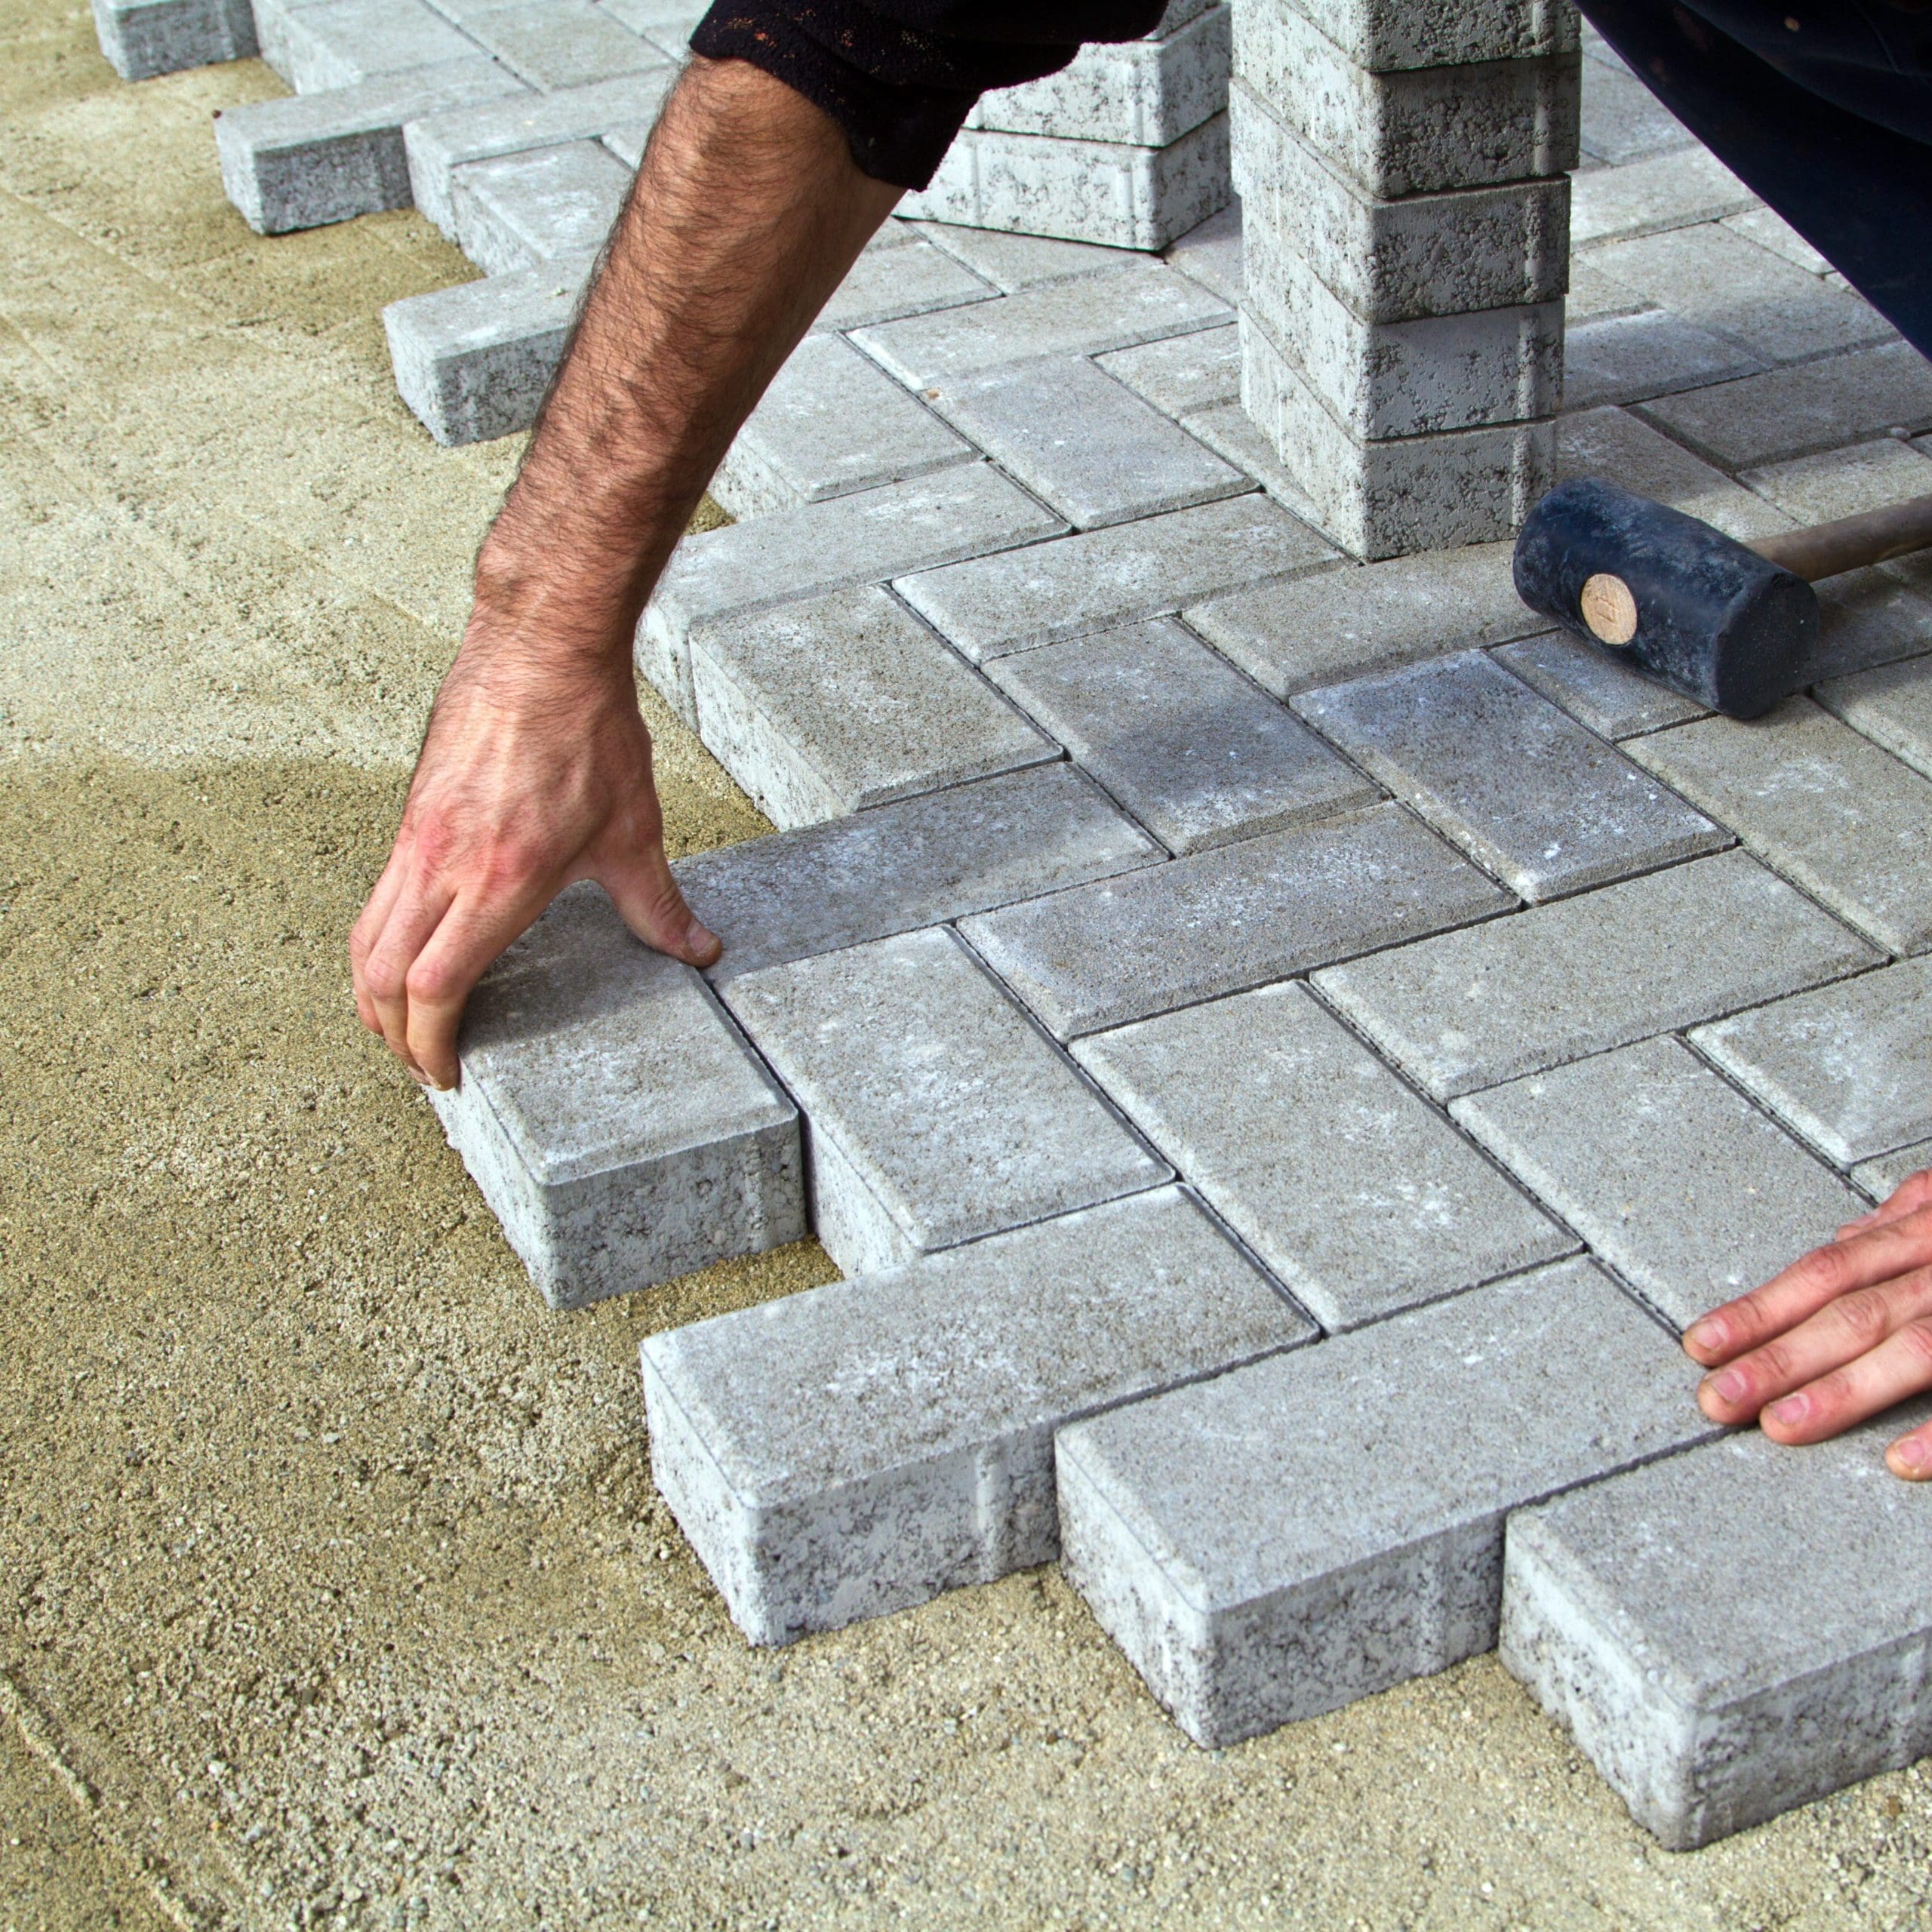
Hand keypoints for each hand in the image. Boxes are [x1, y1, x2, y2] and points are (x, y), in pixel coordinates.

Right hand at [349, 615, 718, 1090]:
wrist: (540, 649)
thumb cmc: (589, 735)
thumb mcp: (635, 832)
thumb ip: (659, 907)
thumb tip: (700, 952)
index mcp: (497, 882)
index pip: (434, 988)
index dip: (430, 1044)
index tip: (447, 1073)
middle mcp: (440, 864)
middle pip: (380, 976)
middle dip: (392, 1035)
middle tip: (422, 1065)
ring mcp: (416, 838)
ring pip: (365, 937)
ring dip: (373, 994)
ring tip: (401, 1026)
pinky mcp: (410, 813)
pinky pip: (377, 897)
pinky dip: (379, 943)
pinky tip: (406, 955)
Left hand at [1685, 1167, 1931, 1477]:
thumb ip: (1910, 1219)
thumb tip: (1842, 1238)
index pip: (1829, 1272)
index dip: (1762, 1308)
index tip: (1699, 1346)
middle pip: (1854, 1312)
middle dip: (1776, 1357)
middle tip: (1712, 1402)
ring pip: (1917, 1346)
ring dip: (1843, 1391)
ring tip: (1779, 1428)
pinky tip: (1901, 1464)